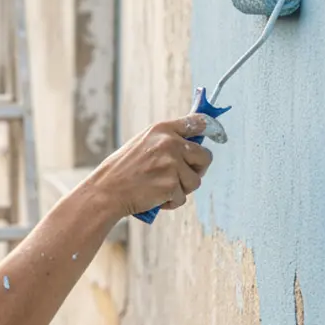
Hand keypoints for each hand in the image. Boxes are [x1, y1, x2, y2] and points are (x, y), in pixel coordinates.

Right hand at [92, 115, 214, 218]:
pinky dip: (170, 202)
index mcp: (162, 129)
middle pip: (205, 156)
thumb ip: (166, 142)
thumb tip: (193, 146)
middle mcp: (170, 143)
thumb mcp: (142, 144)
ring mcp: (171, 164)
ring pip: (195, 181)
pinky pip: (182, 198)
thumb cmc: (122, 171)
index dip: (213, 128)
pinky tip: (153, 198)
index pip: (198, 122)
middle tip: (182, 177)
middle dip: (198, 169)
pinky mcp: (171, 184)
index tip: (219, 135)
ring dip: (181, 189)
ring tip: (159, 189)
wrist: (105, 192)